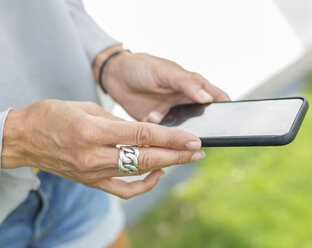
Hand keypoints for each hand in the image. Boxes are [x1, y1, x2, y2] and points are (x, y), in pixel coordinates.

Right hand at [1, 100, 204, 198]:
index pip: (143, 135)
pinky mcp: (91, 182)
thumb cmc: (53, 115)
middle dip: (177, 155)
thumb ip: (120, 122)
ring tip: (186, 159)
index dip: (172, 138)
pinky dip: (144, 184)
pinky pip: (124, 189)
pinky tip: (157, 174)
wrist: (24, 138)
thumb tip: (147, 131)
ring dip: (165, 166)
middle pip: (146, 157)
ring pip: (138, 173)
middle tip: (199, 151)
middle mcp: (94, 154)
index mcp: (93, 130)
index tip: (193, 139)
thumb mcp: (88, 107)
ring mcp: (92, 172)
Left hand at [93, 45, 229, 121]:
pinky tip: (151, 116)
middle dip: (203, 128)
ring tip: (166, 121)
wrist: (115, 76)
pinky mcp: (158, 126)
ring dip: (178, 132)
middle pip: (204, 120)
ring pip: (184, 131)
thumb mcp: (166, 71)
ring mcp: (173, 115)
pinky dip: (159, 131)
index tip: (230, 122)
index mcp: (194, 87)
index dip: (227, 110)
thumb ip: (187, 83)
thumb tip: (208, 98)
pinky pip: (163, 135)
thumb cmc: (143, 67)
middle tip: (196, 133)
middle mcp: (186, 103)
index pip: (218, 99)